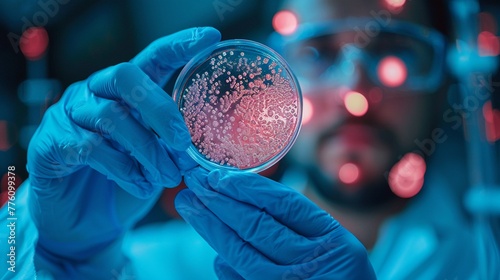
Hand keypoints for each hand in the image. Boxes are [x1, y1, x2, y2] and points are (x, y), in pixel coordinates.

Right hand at [27, 27, 219, 270]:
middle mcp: (95, 93)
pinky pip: (90, 147)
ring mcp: (69, 115)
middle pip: (126, 76)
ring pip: (112, 117)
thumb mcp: (156, 161)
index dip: (179, 46)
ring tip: (167, 178)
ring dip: (147, 151)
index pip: (151, 58)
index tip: (211, 37)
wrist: (83, 221)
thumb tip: (197, 150)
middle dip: (160, 109)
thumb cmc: (126, 183)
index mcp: (125, 92)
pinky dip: (123, 169)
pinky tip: (140, 185)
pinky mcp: (50, 142)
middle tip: (182, 142)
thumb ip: (171, 148)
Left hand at [176, 168, 375, 279]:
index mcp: (333, 241)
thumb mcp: (336, 249)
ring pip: (243, 251)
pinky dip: (226, 265)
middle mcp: (312, 264)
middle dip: (221, 200)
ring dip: (212, 226)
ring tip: (190, 205)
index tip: (221, 175)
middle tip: (196, 182)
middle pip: (257, 225)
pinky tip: (216, 251)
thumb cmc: (340, 279)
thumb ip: (300, 226)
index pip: (283, 204)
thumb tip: (245, 205)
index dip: (248, 187)